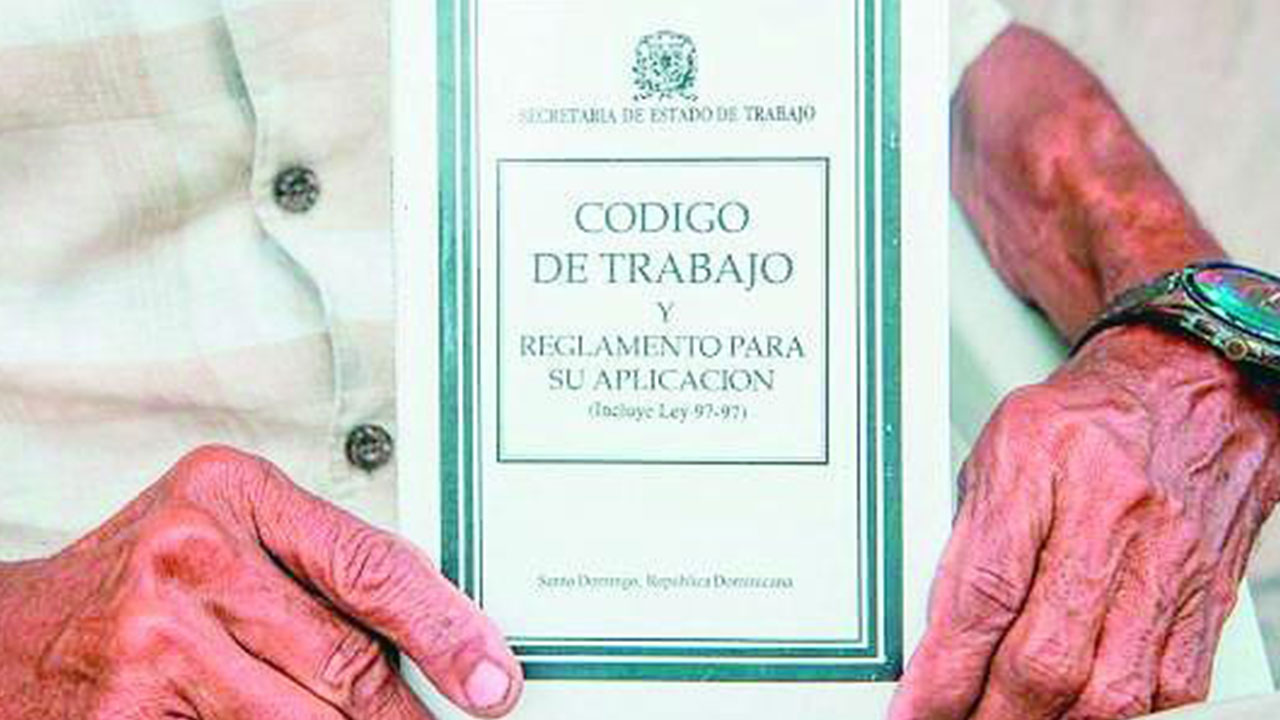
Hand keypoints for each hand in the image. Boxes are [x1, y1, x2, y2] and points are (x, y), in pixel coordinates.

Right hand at [0, 446, 521, 718]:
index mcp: (232, 492)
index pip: (372, 564)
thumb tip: (432, 616)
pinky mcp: (128, 714)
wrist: (16, 637)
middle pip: (348, 659)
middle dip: (406, 711)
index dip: (447, 629)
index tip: (491, 675)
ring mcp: (157, 639)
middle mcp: (193, 556)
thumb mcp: (228, 533)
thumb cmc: (138, 579)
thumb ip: (320, 563)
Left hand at [890, 325, 1279, 719]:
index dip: (944, 670)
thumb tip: (937, 628)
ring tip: (1007, 719)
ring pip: (1110, 690)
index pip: (985, 593)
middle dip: (992, 714)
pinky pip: (1166, 687)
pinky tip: (1079, 706)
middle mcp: (1113, 516)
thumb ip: (968, 536)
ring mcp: (1170, 562)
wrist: (1192, 391)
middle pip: (1048, 658)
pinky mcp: (1207, 597)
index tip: (913, 709)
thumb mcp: (1000, 450)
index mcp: (1045, 464)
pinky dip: (1115, 713)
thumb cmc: (1088, 419)